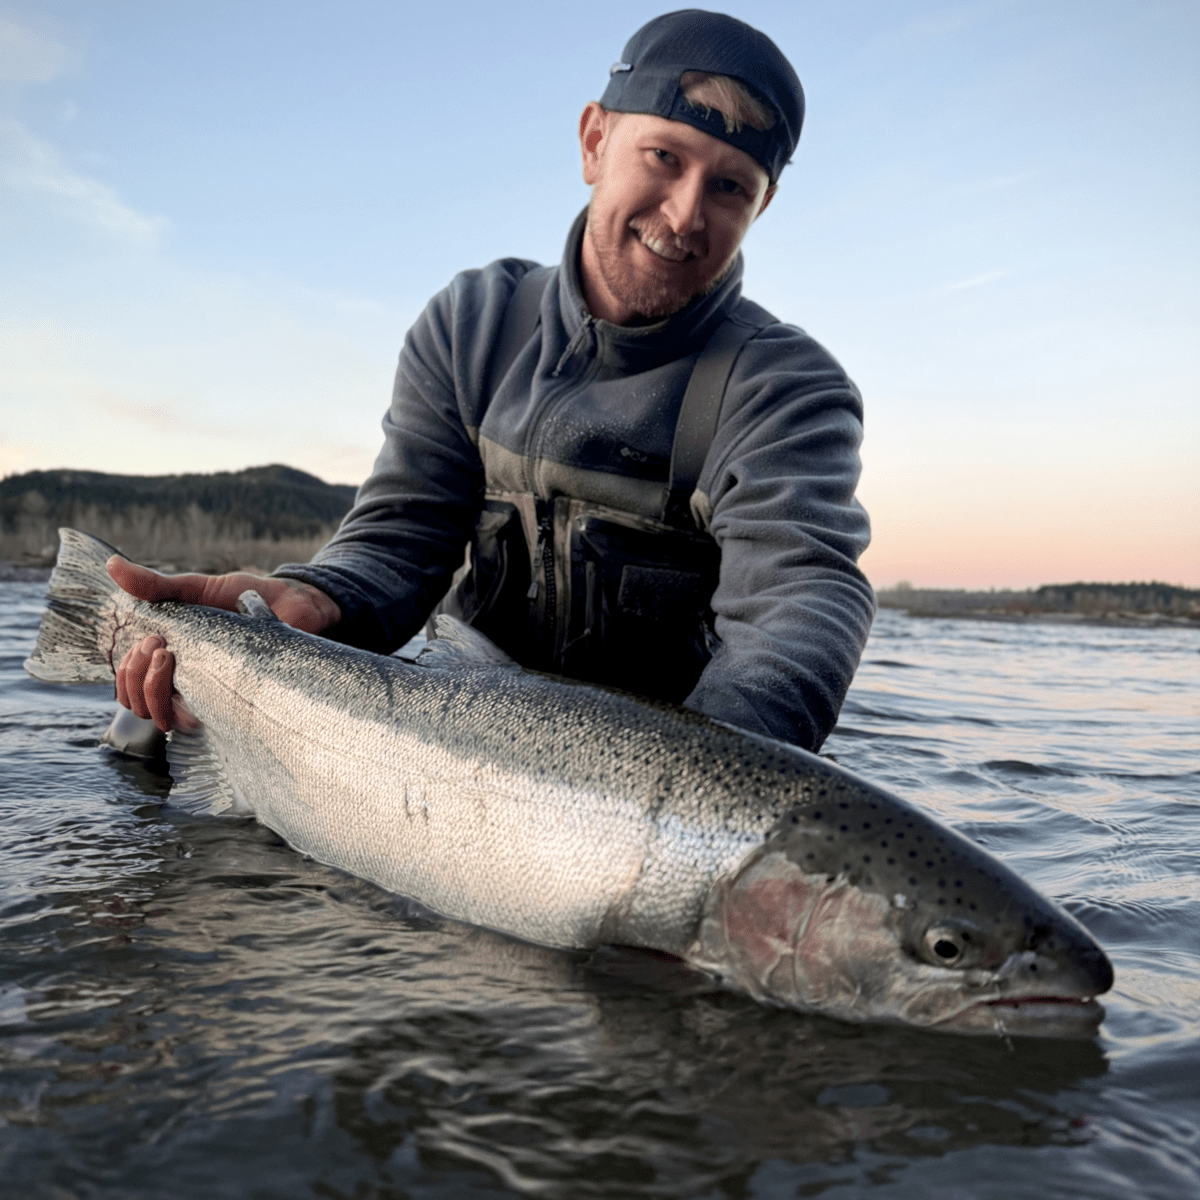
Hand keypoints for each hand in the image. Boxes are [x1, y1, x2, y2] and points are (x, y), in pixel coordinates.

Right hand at [107, 557, 341, 731]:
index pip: (130, 690)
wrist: (292, 602)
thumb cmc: (244, 598)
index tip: (150, 639)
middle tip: (160, 645)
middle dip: (136, 677)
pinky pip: (203, 720)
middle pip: (141, 708)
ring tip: (170, 655)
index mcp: (172, 664)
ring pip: (165, 719)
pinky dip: (187, 703)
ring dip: (154, 689)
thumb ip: (156, 585)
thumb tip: (112, 566)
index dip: (127, 673)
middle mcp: (188, 687)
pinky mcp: (237, 705)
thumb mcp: (196, 588)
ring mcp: (211, 699)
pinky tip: (199, 676)